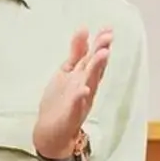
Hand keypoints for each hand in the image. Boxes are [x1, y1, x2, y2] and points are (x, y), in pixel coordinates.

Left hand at [33, 28, 111, 157]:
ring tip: (101, 55)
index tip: (107, 29)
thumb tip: (84, 30)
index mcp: (84, 76)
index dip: (100, 44)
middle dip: (101, 53)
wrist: (52, 131)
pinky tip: (82, 90)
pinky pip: (77, 106)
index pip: (94, 58)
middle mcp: (86, 87)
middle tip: (107, 38)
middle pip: (95, 68)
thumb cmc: (61, 100)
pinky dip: (80, 98)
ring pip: (90, 83)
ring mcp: (80, 101)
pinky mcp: (72, 115)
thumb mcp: (67, 72)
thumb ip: (76, 53)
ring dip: (96, 70)